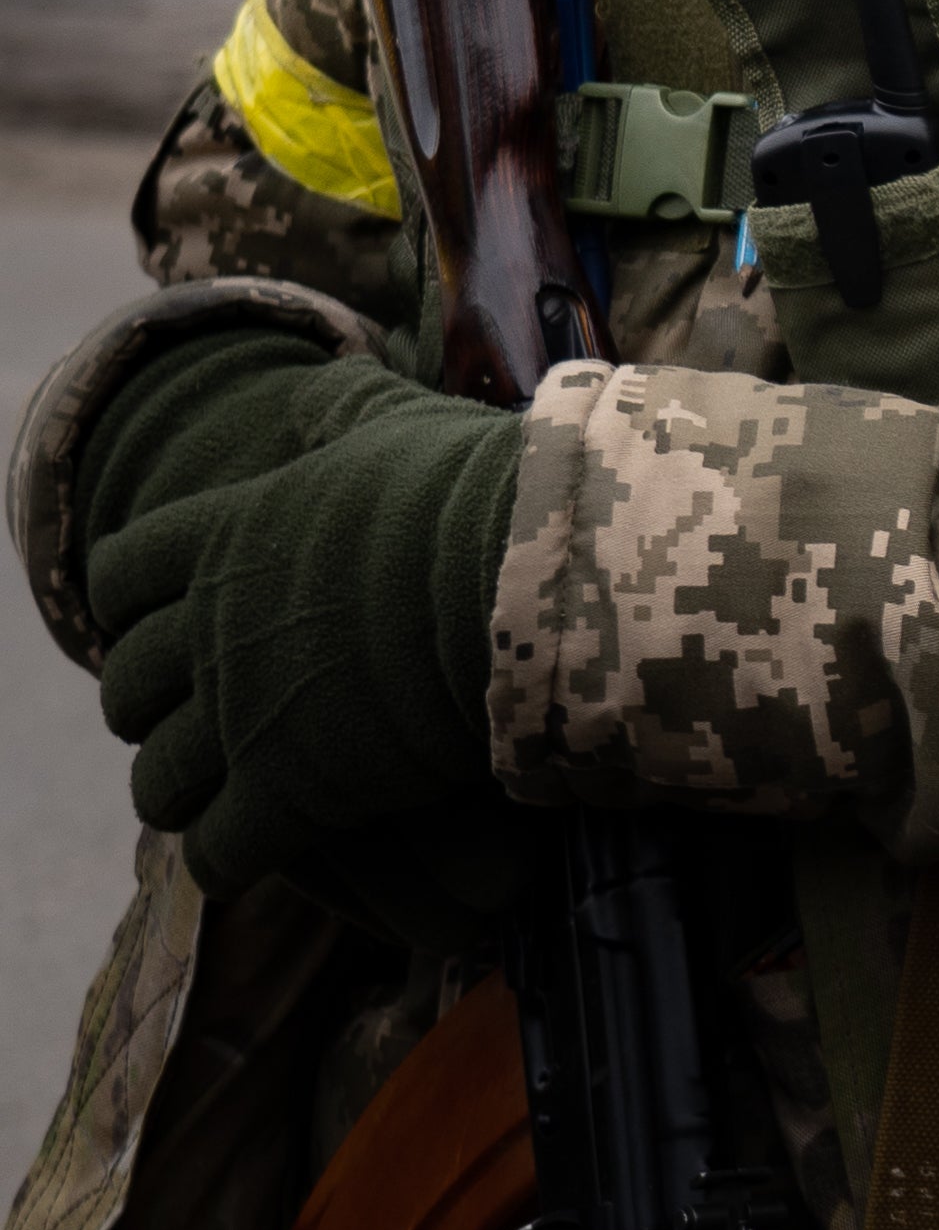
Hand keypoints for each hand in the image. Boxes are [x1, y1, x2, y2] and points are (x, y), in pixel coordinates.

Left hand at [84, 350, 517, 908]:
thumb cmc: (475, 492)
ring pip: (157, 781)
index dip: (133, 600)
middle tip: (198, 709)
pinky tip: (264, 845)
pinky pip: (217, 851)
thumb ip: (347, 413)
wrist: (524, 572)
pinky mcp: (287, 794)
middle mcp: (212, 629)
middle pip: (128, 685)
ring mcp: (242, 716)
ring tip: (221, 793)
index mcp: (229, 537)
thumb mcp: (399, 428)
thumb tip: (330, 374)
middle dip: (151, 705)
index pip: (124, 572)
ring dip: (183, 789)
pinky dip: (229, 855)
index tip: (164, 613)